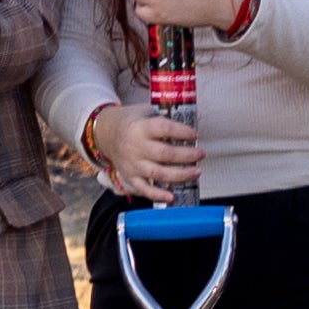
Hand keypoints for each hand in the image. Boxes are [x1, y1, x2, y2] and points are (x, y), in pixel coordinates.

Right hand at [82, 105, 200, 200]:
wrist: (106, 134)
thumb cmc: (131, 123)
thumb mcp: (144, 111)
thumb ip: (163, 117)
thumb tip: (189, 123)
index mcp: (140, 127)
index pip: (164, 129)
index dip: (182, 132)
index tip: (194, 135)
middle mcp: (135, 146)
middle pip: (164, 154)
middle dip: (187, 155)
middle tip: (201, 154)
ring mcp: (133, 164)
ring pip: (158, 173)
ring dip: (180, 175)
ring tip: (196, 172)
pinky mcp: (130, 177)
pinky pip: (144, 189)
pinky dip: (158, 195)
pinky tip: (172, 197)